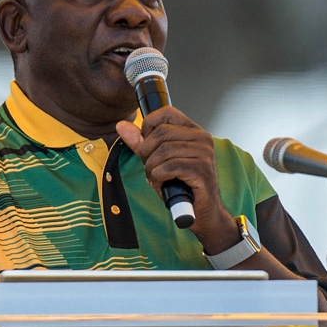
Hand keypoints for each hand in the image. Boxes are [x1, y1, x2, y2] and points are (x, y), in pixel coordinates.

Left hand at [117, 108, 239, 253]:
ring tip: (158, 179)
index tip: (147, 146)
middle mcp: (202, 139)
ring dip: (152, 169)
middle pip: (160, 133)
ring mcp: (204, 154)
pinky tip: (164, 185)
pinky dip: (158, 178)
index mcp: (193, 131)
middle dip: (147, 153)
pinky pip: (168, 167)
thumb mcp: (157, 161)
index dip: (149, 127)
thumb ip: (141, 143)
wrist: (202, 213)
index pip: (166, 113)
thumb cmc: (181, 186)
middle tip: (152, 169)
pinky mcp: (201, 170)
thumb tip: (122, 125)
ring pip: (162, 151)